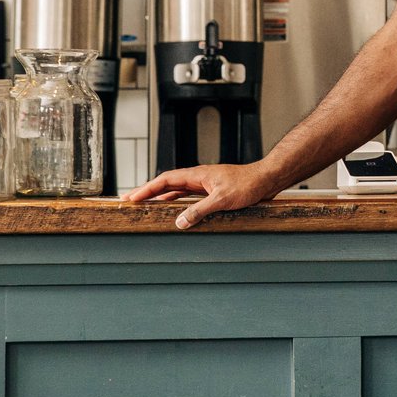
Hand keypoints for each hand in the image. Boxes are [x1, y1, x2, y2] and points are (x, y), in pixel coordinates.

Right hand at [125, 161, 280, 229]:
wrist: (266, 180)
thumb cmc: (248, 184)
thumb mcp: (222, 199)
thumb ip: (199, 210)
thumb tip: (179, 222)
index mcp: (197, 175)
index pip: (165, 180)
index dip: (147, 189)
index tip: (132, 197)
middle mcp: (198, 179)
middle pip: (167, 185)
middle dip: (148, 193)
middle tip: (130, 201)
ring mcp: (205, 185)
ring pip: (177, 192)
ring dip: (162, 198)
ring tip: (146, 207)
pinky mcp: (213, 193)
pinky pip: (189, 198)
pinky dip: (178, 204)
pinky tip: (175, 213)